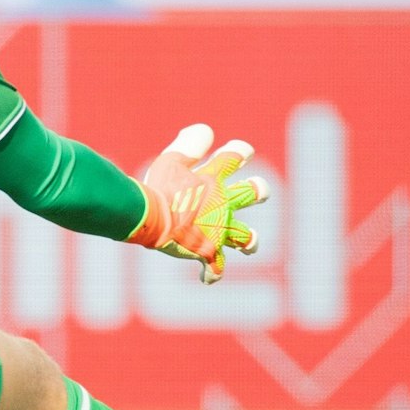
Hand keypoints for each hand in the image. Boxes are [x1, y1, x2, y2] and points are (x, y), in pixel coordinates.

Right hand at [126, 124, 268, 282]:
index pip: (234, 159)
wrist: (151, 219)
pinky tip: (209, 279)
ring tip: (250, 243)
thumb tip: (207, 130)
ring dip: (248, 240)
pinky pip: (214, 267)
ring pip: (244, 237)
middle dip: (256, 190)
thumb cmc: (158, 188)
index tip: (241, 151)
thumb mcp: (171, 160)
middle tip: (259, 189)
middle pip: (250, 195)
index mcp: (212, 180)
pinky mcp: (206, 252)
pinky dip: (211, 273)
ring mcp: (217, 230)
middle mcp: (221, 204)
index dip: (239, 152)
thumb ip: (189, 145)